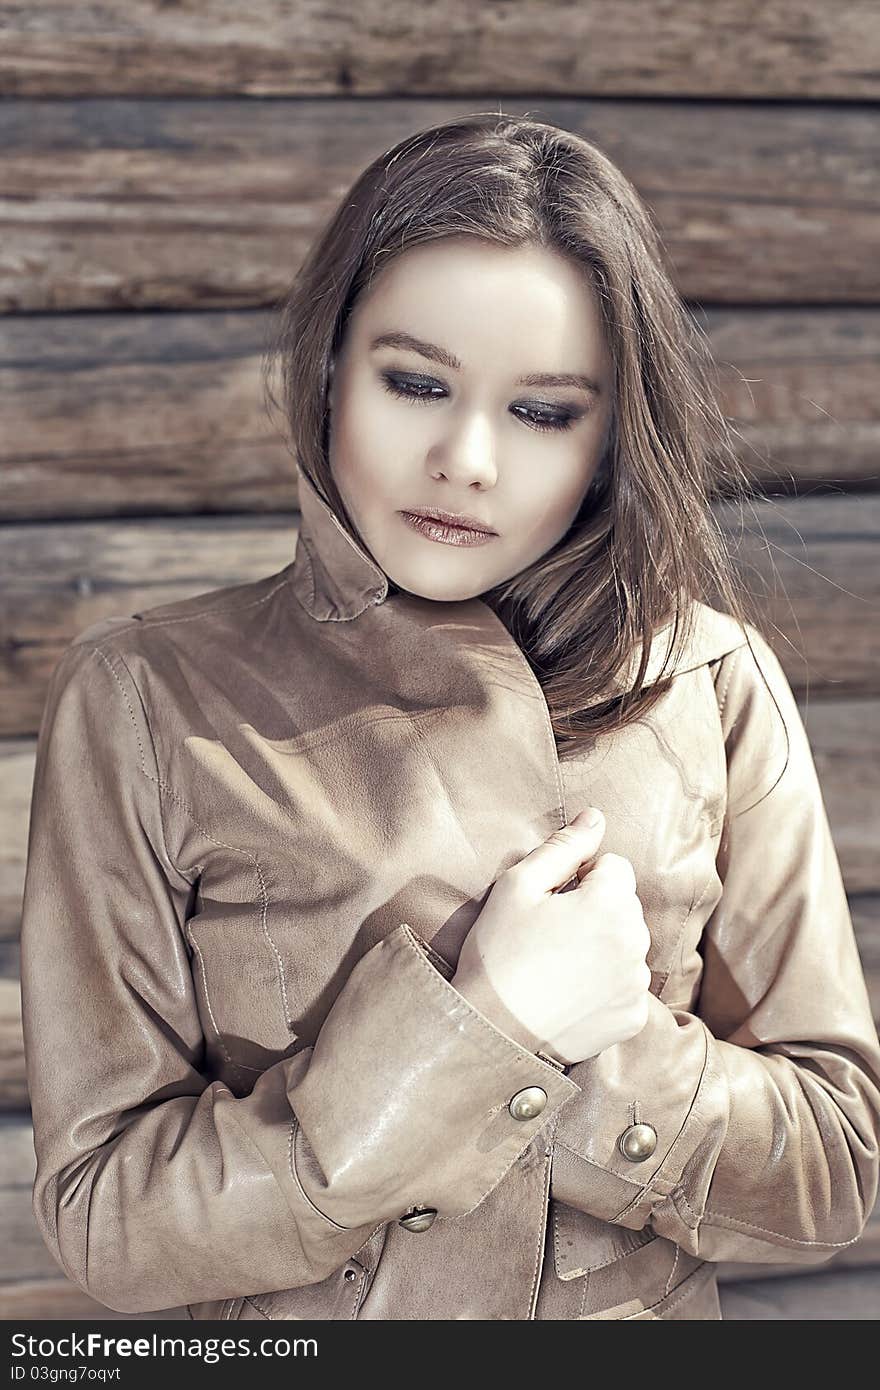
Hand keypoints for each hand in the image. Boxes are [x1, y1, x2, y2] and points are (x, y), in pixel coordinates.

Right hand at [451, 809, 651, 1065]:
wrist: (491, 1029)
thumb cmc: (499, 952)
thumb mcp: (519, 885)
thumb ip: (564, 846)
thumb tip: (597, 817)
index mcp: (611, 903)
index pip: (614, 866)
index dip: (580, 877)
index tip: (552, 902)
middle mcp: (636, 942)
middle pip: (624, 905)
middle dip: (596, 909)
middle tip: (551, 934)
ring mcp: (636, 983)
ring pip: (627, 944)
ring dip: (603, 946)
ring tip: (558, 965)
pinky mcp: (632, 1017)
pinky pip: (627, 985)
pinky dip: (606, 986)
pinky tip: (571, 994)